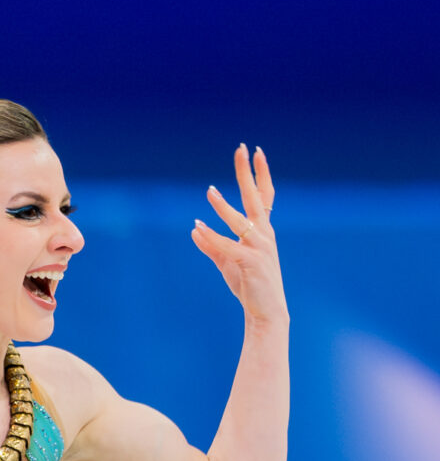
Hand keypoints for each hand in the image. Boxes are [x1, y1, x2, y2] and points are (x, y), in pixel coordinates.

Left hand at [192, 145, 285, 325]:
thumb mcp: (227, 261)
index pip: (264, 195)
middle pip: (257, 197)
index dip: (260, 173)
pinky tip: (198, 228)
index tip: (255, 152)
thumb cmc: (249, 285)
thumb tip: (195, 229)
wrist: (264, 311)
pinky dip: (213, 237)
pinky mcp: (250, 262)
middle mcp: (264, 234)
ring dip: (224, 206)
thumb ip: (211, 245)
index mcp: (262, 231)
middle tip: (243, 149)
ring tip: (210, 190)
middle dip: (249, 173)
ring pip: (241, 221)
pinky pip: (228, 246)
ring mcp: (259, 248)